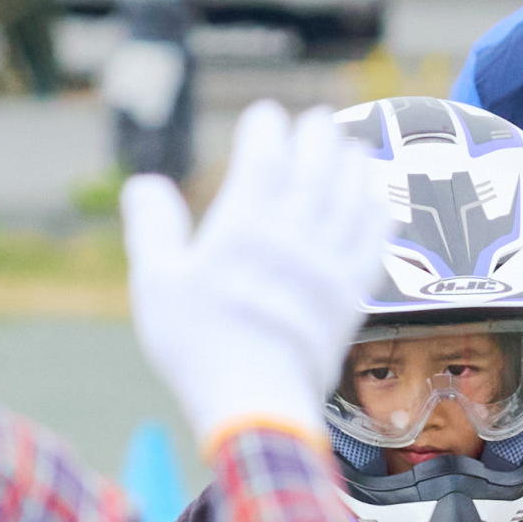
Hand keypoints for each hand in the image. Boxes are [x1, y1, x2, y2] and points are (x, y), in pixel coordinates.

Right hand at [118, 99, 388, 455]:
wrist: (254, 405)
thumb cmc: (197, 346)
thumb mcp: (156, 284)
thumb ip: (152, 227)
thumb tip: (144, 183)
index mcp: (244, 225)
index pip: (266, 154)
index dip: (268, 126)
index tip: (266, 116)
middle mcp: (294, 234)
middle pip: (317, 164)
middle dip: (317, 134)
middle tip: (315, 121)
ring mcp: (330, 263)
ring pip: (352, 195)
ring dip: (353, 164)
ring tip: (350, 149)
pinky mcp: (352, 293)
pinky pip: (375, 239)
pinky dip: (378, 210)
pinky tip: (378, 199)